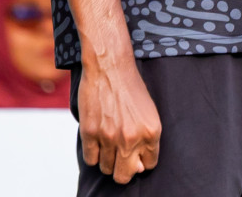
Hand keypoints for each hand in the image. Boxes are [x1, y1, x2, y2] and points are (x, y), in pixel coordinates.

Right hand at [78, 56, 161, 184]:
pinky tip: (96, 139)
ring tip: (106, 142)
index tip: (133, 152)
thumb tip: (137, 169)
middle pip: (124, 176)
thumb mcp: (148, 113)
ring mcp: (110, 136)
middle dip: (122, 169)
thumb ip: (146, 141)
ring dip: (106, 159)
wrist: (109, 65)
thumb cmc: (130, 88)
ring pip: (106, 169)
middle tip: (118, 155)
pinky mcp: (90, 132)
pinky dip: (93, 153)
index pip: (148, 166)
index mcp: (151, 132)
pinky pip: (91, 159)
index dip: (139, 160)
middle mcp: (132, 138)